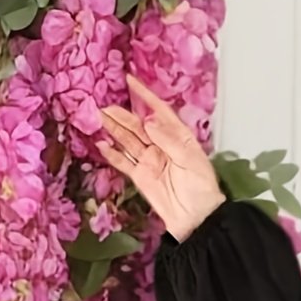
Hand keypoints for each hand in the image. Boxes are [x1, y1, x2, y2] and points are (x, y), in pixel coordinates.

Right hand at [97, 73, 225, 241]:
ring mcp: (150, 161)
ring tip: (98, 117)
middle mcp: (162, 146)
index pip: (160, 111)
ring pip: (128, 140)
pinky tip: (101, 143)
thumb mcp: (190, 161)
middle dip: (122, 114)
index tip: (130, 81)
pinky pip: (124, 162)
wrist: (197, 219)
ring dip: (114, 128)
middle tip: (103, 104)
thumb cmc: (201, 190)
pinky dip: (112, 153)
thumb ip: (168, 140)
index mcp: (179, 138)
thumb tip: (148, 122)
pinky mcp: (141, 177)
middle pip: (138, 125)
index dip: (145, 96)